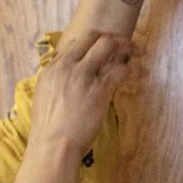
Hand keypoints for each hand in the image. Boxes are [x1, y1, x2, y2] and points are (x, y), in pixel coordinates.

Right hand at [29, 30, 133, 157]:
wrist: (52, 146)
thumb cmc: (48, 131)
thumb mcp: (45, 99)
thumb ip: (57, 84)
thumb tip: (67, 82)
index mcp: (52, 69)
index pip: (74, 43)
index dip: (91, 43)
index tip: (101, 49)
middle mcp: (67, 67)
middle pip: (91, 37)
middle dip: (110, 37)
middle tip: (123, 44)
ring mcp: (83, 76)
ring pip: (107, 46)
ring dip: (125, 46)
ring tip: (136, 50)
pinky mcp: (99, 90)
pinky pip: (120, 70)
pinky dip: (131, 69)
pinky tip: (137, 72)